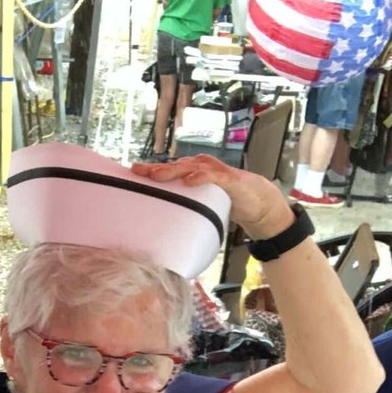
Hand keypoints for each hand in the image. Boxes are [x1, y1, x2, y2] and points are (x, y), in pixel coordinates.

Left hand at [132, 154, 292, 240]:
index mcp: (194, 173)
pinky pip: (213, 177)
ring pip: (190, 168)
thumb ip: (186, 207)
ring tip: (156, 175)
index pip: (170, 170)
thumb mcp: (202, 205)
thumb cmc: (228, 201)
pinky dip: (200, 177)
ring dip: (172, 171)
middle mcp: (202, 168)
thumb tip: (163, 225)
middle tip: (137, 171)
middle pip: (175, 166)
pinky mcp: (230, 180)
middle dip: (155, 168)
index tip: (132, 173)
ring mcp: (216, 172)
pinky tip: (188, 181)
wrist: (259, 202)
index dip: (151, 170)